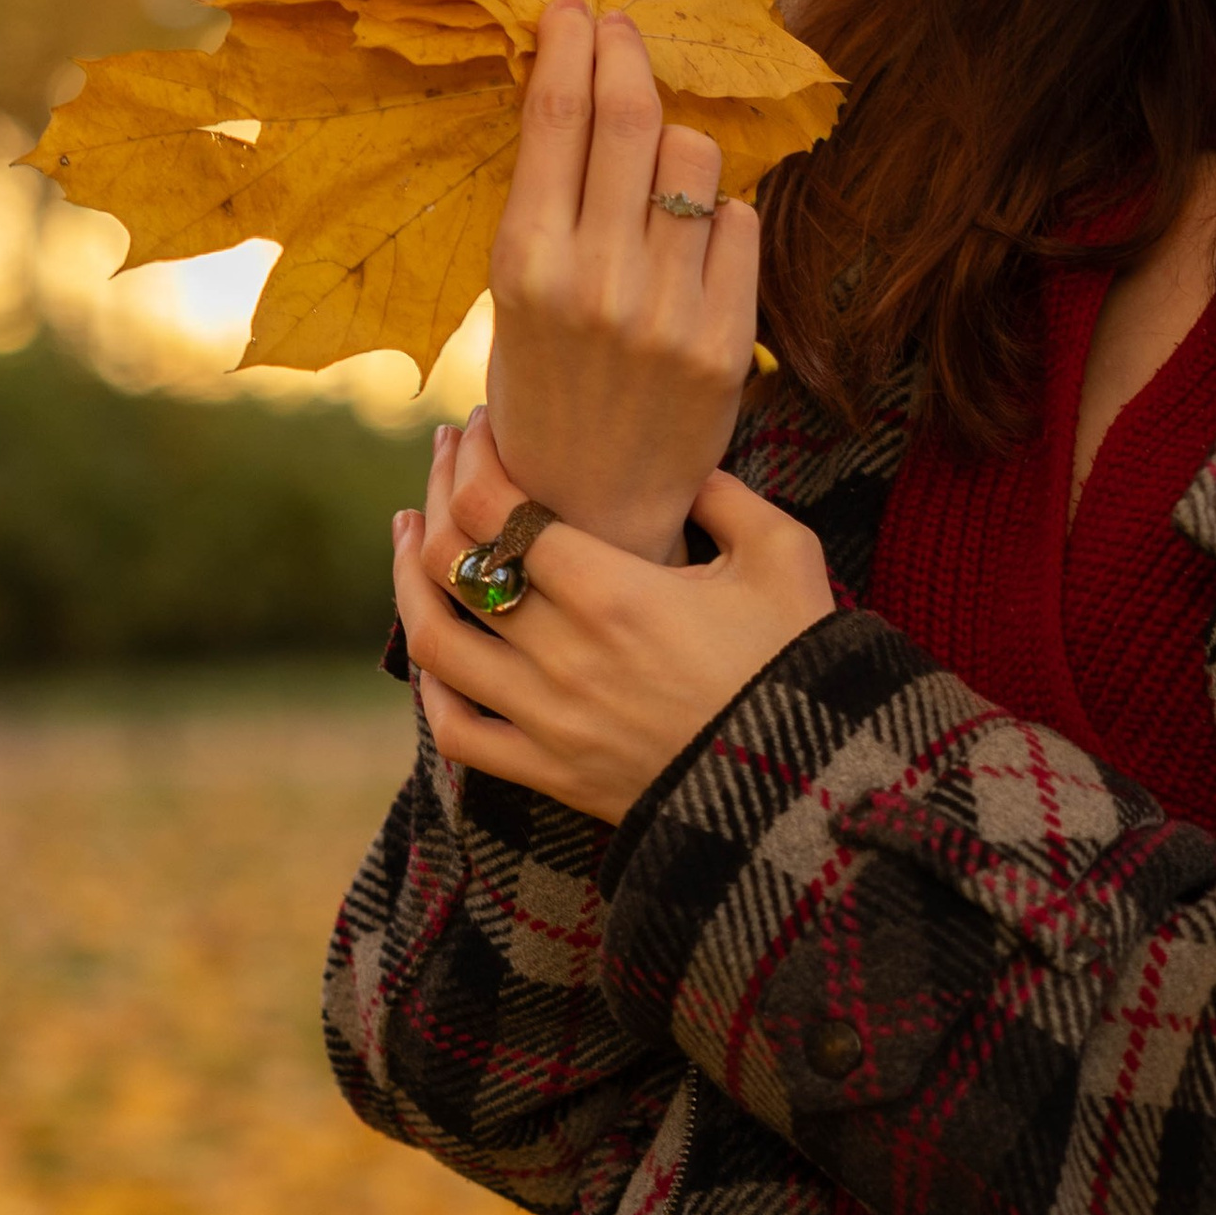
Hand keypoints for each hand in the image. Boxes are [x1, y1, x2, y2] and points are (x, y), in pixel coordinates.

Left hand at [393, 468, 834, 824]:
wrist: (806, 787)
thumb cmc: (799, 664)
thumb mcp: (784, 556)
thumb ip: (726, 496)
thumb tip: (681, 464)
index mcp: (616, 593)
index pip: (495, 509)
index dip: (471, 457)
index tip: (478, 427)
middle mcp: (565, 655)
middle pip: (453, 562)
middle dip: (436, 496)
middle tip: (444, 460)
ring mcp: (549, 720)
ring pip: (434, 642)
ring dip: (408, 581)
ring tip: (411, 537)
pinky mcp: (550, 772)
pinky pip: (456, 732)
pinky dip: (430, 688)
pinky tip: (433, 648)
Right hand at [480, 0, 760, 561]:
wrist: (591, 504)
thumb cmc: (544, 385)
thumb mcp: (514, 296)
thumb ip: (548, 206)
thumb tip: (583, 90)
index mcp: (527, 265)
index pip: (556, 119)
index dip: (571, 44)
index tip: (577, 7)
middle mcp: (597, 281)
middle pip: (630, 118)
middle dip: (627, 54)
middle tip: (624, 29)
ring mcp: (668, 311)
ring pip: (696, 158)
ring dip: (679, 142)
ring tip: (658, 164)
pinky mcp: (728, 340)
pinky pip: (742, 223)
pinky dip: (721, 215)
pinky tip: (694, 238)